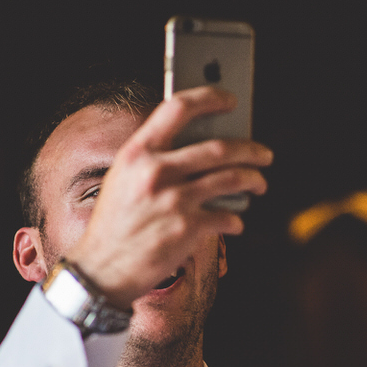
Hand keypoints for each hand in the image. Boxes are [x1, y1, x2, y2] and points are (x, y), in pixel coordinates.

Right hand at [66, 85, 272, 307]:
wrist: (101, 269)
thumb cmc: (116, 224)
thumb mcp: (124, 179)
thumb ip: (156, 160)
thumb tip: (205, 147)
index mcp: (137, 152)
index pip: (177, 108)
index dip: (209, 98)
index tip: (231, 100)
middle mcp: (155, 171)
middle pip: (219, 148)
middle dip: (250, 150)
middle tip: (264, 154)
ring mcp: (173, 200)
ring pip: (232, 179)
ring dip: (254, 180)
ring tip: (259, 183)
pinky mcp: (188, 228)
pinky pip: (228, 217)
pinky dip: (236, 220)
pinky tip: (235, 222)